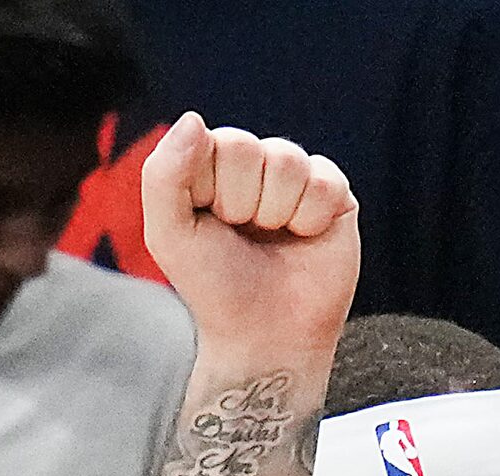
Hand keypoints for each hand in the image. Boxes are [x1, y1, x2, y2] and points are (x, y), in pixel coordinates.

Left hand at [142, 114, 358, 357]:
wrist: (265, 332)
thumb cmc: (213, 284)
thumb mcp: (169, 234)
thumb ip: (164, 176)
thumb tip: (193, 119)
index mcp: (208, 167)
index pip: (209, 143)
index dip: (206, 190)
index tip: (207, 225)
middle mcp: (253, 165)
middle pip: (247, 147)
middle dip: (238, 201)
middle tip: (240, 234)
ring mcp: (295, 177)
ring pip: (286, 162)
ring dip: (273, 212)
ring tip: (271, 238)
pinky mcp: (334, 194)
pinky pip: (323, 182)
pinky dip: (308, 219)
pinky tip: (302, 239)